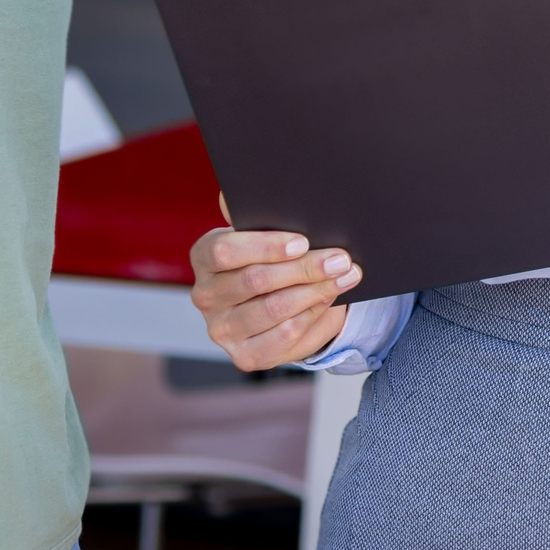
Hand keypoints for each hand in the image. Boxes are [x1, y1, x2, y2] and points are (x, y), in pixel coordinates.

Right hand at [190, 223, 363, 373]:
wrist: (275, 303)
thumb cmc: (270, 258)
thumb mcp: (261, 233)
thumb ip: (254, 213)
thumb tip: (243, 193)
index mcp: (203, 257)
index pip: (225, 251)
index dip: (265, 246)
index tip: (303, 241)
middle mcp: (205, 295)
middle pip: (256, 280)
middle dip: (304, 268)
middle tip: (340, 259)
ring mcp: (222, 330)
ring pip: (275, 308)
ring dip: (317, 291)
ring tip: (346, 277)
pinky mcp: (245, 356)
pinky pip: (285, 335)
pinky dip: (313, 315)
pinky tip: (330, 300)